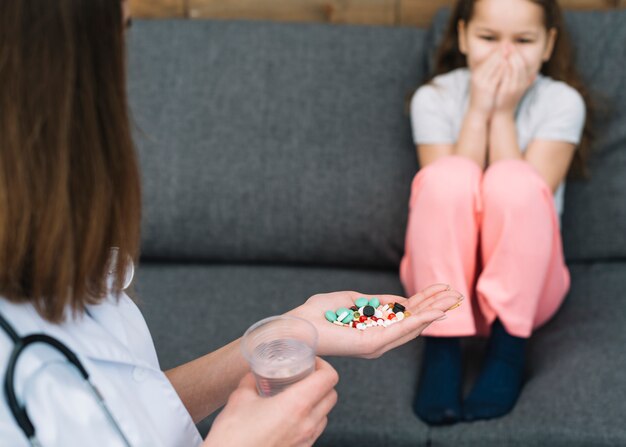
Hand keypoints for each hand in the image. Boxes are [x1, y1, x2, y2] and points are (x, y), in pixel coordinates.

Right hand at [204, 357, 337, 446]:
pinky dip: (308, 421)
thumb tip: (253, 374)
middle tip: (305, 377)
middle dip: (322, 383)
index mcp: (296, 405)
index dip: (323, 366)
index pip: (329, 378)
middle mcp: (306, 424)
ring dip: (317, 403)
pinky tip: (289, 419)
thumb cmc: (233, 436)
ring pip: (325, 416)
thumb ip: (250, 381)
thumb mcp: (239, 398)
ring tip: (297, 398)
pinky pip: (313, 433)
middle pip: (332, 396)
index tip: (311, 363)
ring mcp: (305, 441)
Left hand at [288, 284, 462, 358]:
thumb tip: (399, 301)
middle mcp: (378, 339)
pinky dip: (420, 319)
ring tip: (452, 299)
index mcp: (373, 328)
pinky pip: (401, 329)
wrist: (297, 326)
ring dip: (433, 310)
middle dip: (435, 305)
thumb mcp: (351, 300)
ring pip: (412, 325)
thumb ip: (375, 301)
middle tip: (455, 293)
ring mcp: (376, 343)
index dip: (424, 301)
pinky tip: (435, 310)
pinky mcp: (372, 343)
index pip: (404, 315)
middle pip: (414, 321)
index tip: (441, 288)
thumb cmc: (317, 313)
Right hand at [468, 49, 505, 118]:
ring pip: (493, 66)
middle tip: (509, 43)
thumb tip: (498, 64)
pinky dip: (502, 68)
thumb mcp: (484, 84)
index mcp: (476, 74)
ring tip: (510, 50)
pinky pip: (496, 76)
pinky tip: (509, 63)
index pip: (487, 59)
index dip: (496, 51)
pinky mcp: (487, 88)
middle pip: (490, 60)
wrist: (477, 112)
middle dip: (500, 51)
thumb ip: (488, 74)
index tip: (505, 44)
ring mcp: (482, 82)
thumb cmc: (482, 98)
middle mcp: (477, 76)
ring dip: (502, 57)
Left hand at [493, 44, 535, 115]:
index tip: (512, 46)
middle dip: (514, 53)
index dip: (518, 54)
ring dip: (509, 57)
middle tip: (508, 44)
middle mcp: (521, 84)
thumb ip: (525, 82)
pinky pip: (507, 76)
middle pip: (519, 64)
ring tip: (504, 49)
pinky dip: (505, 67)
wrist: (501, 114)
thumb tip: (534, 75)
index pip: (523, 64)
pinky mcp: (506, 91)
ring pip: (514, 68)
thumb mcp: (517, 89)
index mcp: (524, 82)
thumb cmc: (507, 100)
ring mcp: (514, 87)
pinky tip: (500, 61)